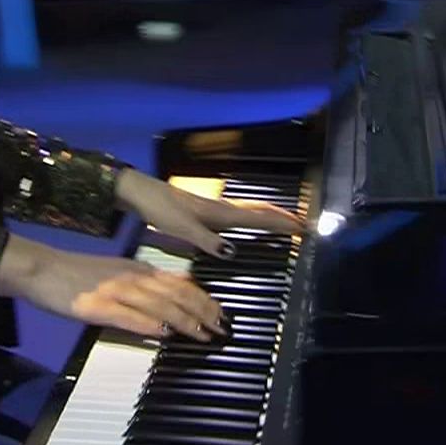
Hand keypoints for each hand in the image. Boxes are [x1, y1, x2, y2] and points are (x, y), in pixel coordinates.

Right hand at [0, 239, 225, 341]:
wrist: (44, 269)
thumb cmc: (79, 273)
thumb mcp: (120, 269)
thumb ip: (149, 279)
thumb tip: (180, 284)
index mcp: (138, 269)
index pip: (180, 283)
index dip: (203, 299)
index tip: (221, 313)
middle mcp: (132, 278)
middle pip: (176, 294)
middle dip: (203, 312)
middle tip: (221, 328)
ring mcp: (115, 291)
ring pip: (158, 305)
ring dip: (184, 321)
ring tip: (203, 335)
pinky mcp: (97, 306)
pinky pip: (128, 316)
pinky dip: (149, 325)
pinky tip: (164, 334)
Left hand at [114, 169, 306, 259]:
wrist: (142, 193)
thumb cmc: (161, 210)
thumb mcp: (182, 228)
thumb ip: (207, 240)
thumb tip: (233, 252)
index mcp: (221, 214)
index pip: (259, 218)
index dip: (282, 224)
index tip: (303, 228)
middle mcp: (222, 209)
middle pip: (260, 211)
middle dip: (282, 218)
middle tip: (304, 225)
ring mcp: (215, 209)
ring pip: (251, 211)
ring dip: (271, 216)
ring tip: (287, 223)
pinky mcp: (207, 211)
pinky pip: (240, 214)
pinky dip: (255, 217)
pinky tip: (250, 223)